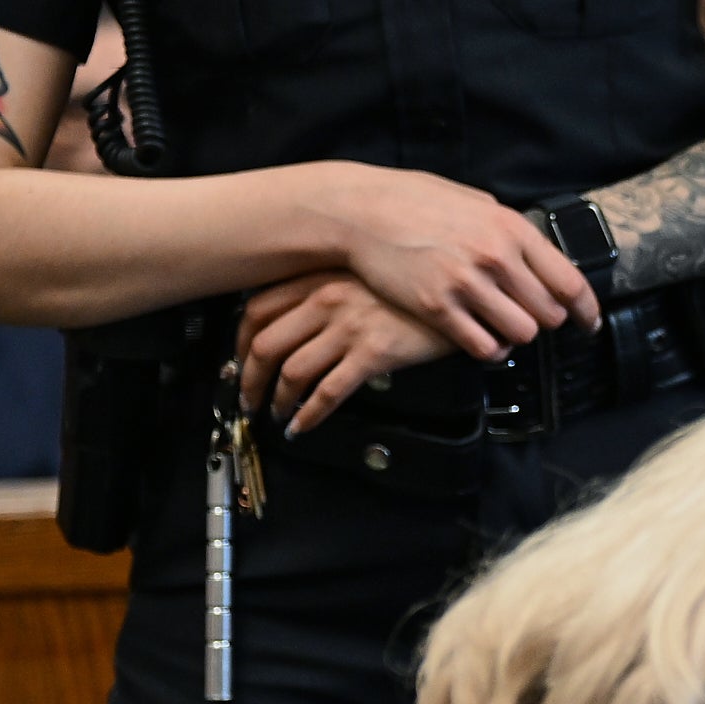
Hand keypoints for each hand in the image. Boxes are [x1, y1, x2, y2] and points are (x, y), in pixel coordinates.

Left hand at [236, 273, 459, 434]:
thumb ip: (332, 291)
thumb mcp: (366, 276)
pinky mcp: (374, 353)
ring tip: (276, 415)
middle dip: (248, 380)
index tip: (240, 361)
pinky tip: (303, 427)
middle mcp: (326, 300)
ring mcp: (349, 327)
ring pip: (292, 372)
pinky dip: (309, 415)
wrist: (464, 290)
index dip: (240, 341)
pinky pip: (329, 392)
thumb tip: (303, 323)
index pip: (257, 309)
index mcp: (320, 279)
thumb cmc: (416, 286)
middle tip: (248, 399)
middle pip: (265, 344)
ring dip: (276, 400)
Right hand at [308, 163, 597, 360]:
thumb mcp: (473, 201)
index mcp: (511, 229)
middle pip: (549, 314)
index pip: (569, 282)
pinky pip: (484, 347)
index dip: (586, 310)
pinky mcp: (437, 307)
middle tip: (530, 318)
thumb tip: (535, 249)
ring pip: (521, 334)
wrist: (359, 210)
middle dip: (545, 321)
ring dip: (516, 335)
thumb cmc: (414, 201)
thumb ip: (506, 227)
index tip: (589, 323)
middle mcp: (495, 257)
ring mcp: (466, 284)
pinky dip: (489, 349)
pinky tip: (481, 339)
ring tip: (502, 327)